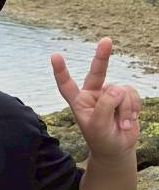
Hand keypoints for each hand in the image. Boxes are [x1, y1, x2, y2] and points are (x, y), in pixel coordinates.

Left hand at [50, 37, 140, 159]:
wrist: (118, 149)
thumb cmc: (102, 139)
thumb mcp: (99, 126)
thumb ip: (105, 106)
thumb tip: (117, 88)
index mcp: (79, 102)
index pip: (67, 85)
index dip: (61, 71)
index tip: (55, 56)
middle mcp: (93, 94)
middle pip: (97, 72)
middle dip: (102, 56)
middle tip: (106, 41)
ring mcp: (109, 94)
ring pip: (121, 91)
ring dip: (125, 109)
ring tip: (121, 124)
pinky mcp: (124, 96)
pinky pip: (132, 94)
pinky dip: (133, 108)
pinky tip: (130, 120)